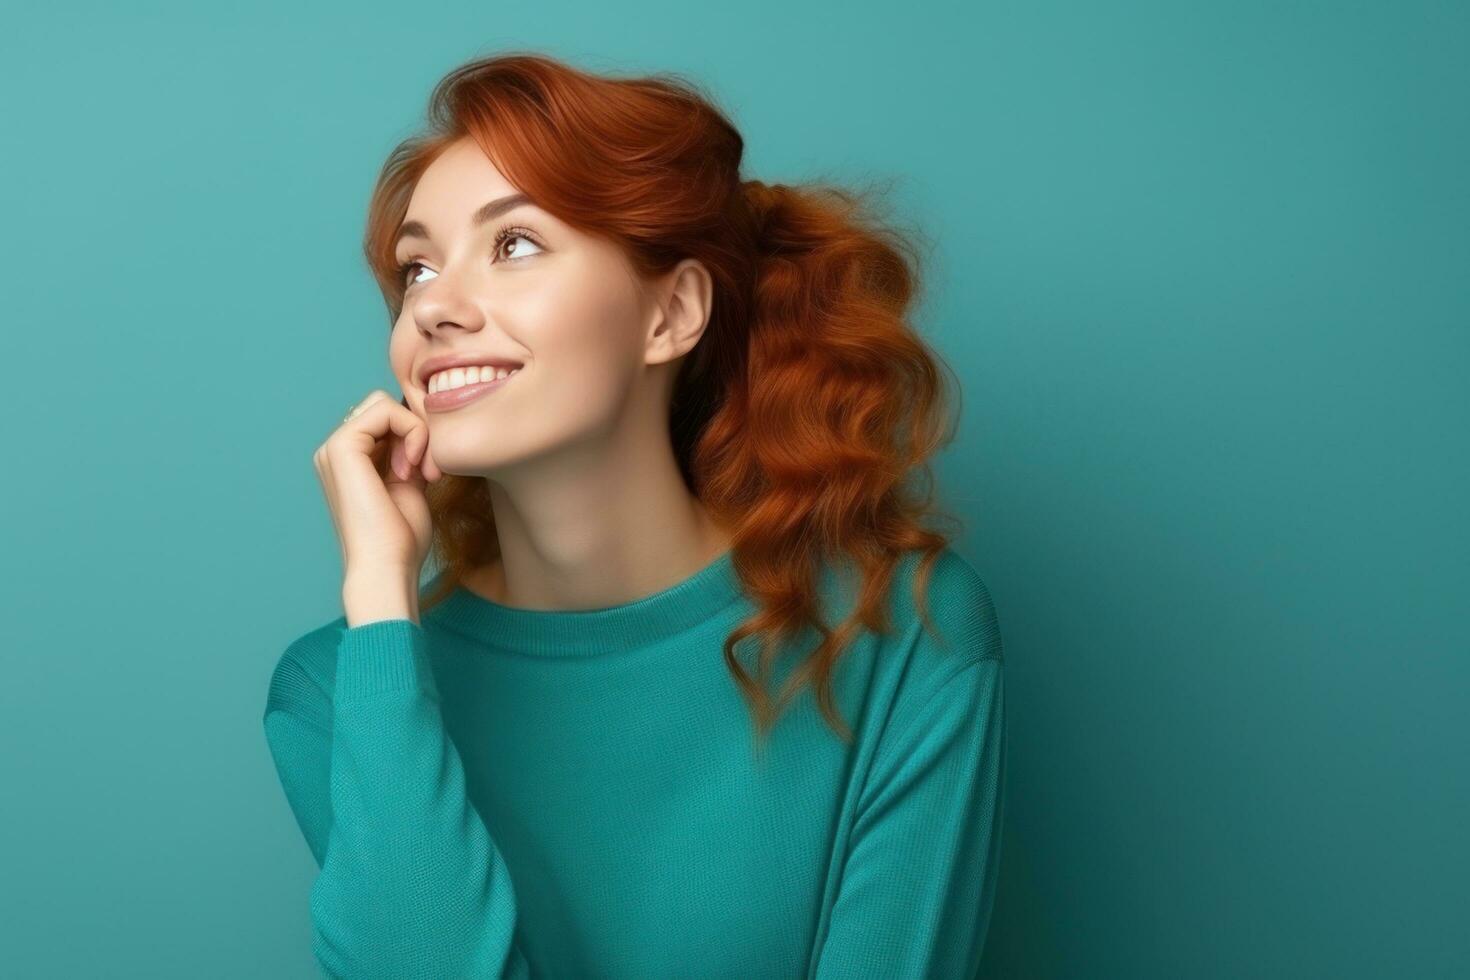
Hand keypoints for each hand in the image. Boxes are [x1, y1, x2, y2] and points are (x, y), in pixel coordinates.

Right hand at [314, 390, 443, 581]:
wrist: (387, 566)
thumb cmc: (401, 537)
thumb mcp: (411, 483)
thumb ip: (410, 452)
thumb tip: (423, 423)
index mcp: (348, 460)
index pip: (387, 418)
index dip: (417, 434)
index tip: (433, 471)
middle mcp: (335, 451)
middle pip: (384, 405)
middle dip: (416, 429)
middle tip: (429, 469)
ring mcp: (333, 447)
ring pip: (385, 403)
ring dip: (416, 432)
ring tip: (421, 470)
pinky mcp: (341, 447)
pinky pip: (385, 410)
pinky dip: (412, 432)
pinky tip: (412, 468)